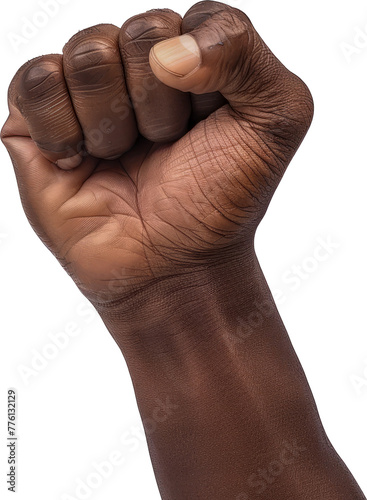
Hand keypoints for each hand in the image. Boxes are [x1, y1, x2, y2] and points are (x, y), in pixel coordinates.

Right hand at [1, 1, 312, 304]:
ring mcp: (86, 91)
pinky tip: (80, 160)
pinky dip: (63, 129)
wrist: (172, 263)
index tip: (205, 126)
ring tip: (123, 157)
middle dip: (159, 109)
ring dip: (114, 125)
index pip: (189, 22)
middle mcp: (134, 65)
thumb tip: (164, 51)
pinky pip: (37, 82)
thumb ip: (245, 51)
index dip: (202, 80)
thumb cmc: (220, 196)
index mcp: (190, 54)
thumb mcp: (275, 118)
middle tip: (162, 147)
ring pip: (86, 56)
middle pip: (136, 35)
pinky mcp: (38, 118)